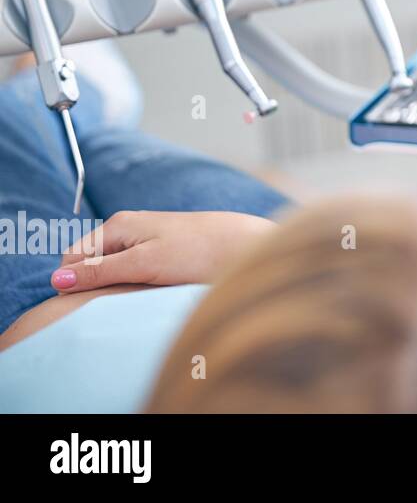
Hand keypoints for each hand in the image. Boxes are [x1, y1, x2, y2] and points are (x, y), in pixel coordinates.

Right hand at [51, 210, 276, 293]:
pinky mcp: (162, 251)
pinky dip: (136, 284)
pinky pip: (134, 271)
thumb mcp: (144, 264)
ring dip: (117, 287)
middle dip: (96, 285)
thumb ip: (100, 271)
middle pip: (92, 263)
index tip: (91, 304)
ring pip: (113, 269)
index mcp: (118, 225)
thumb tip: (57, 279)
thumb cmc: (198, 252)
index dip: (75, 282)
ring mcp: (146, 238)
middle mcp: (129, 228)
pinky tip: (151, 292)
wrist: (246, 245)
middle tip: (119, 302)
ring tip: (139, 297)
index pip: (73, 257)